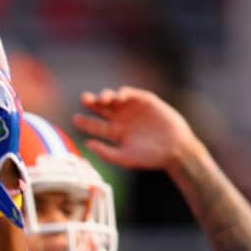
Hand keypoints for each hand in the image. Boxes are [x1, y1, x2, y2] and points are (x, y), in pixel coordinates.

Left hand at [72, 87, 201, 171]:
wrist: (175, 150)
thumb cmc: (149, 158)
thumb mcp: (124, 158)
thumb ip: (105, 152)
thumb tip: (86, 144)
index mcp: (114, 133)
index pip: (95, 125)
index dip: (84, 122)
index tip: (75, 119)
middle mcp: (121, 119)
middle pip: (101, 108)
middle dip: (92, 102)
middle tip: (84, 99)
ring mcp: (133, 110)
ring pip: (114, 99)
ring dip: (107, 96)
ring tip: (103, 98)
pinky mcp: (147, 102)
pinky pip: (132, 94)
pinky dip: (125, 93)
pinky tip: (119, 97)